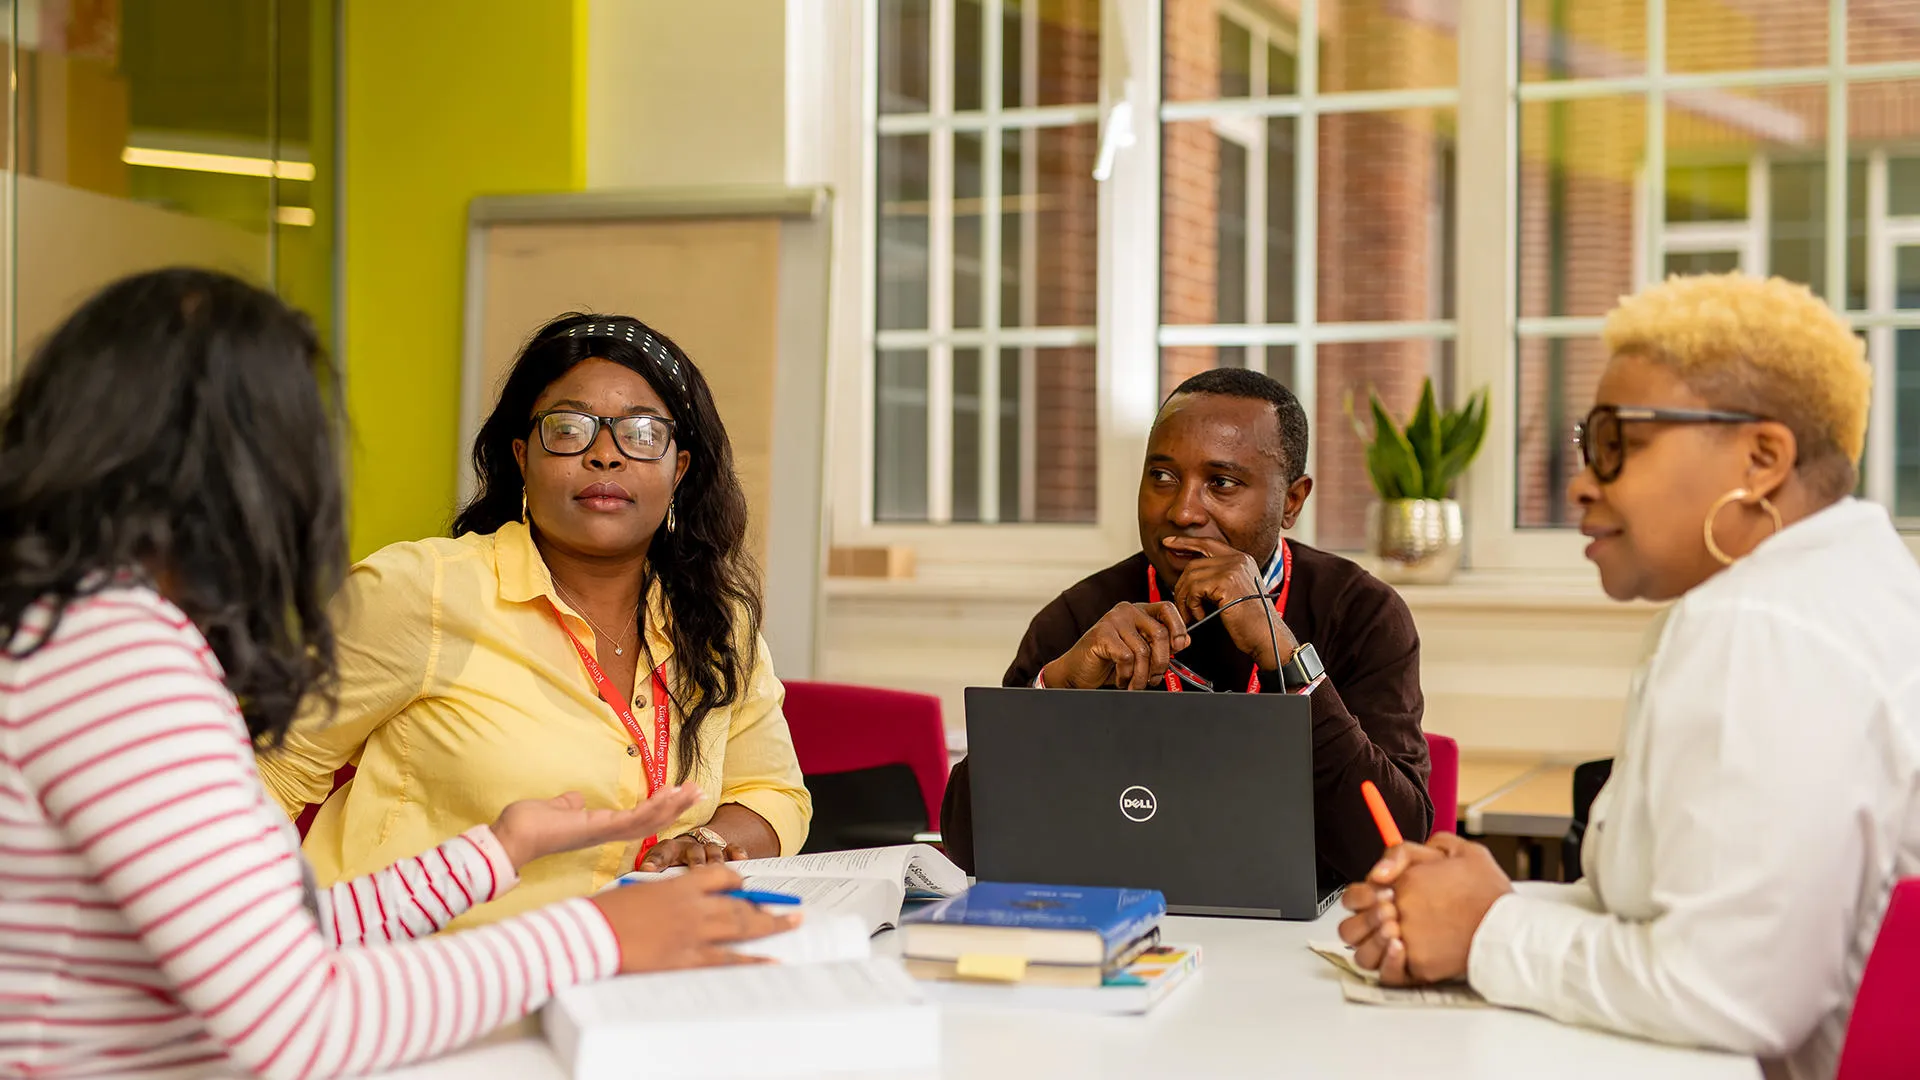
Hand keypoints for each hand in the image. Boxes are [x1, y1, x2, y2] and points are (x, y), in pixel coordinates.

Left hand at [491, 784, 700, 870]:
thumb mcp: (556, 809)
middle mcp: (607, 834)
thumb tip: (574, 799)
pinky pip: (634, 820)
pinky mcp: (600, 829)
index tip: (678, 793)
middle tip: (699, 792)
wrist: (511, 836)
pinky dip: (655, 807)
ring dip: (673, 806)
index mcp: (599, 828)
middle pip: (652, 823)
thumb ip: (569, 805)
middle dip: (677, 808)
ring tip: (694, 791)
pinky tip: (670, 794)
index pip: (638, 820)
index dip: (660, 808)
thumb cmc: (528, 824)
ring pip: (650, 822)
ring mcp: (605, 833)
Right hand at [589, 864, 799, 972]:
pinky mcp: (688, 959)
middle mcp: (695, 906)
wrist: (590, 934)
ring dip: (771, 925)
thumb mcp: (638, 893)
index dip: (737, 881)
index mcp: (681, 885)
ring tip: (793, 923)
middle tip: (789, 908)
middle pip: (740, 903)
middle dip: (766, 905)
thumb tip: (672, 905)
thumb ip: (662, 896)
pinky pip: (729, 960)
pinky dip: (753, 961)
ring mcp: (694, 933)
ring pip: (742, 927)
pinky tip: (771, 961)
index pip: (722, 876)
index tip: (745, 887)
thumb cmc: (605, 912)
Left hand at [637, 832, 749, 871]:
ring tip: (718, 871)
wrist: (691, 852)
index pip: (660, 853)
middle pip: (693, 852)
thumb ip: (648, 879)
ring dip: (715, 861)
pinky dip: (737, 853)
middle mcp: (688, 847)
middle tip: (696, 872)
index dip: (655, 861)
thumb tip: (636, 888)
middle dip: (695, 863)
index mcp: (668, 850)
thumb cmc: (671, 868)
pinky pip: (733, 848)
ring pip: (714, 851)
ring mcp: (707, 848)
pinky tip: (740, 859)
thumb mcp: (657, 872)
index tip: (648, 870)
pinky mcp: (725, 850)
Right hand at [1041, 602, 1190, 689]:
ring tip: (1135, 683)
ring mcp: (1112, 620)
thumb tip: (1184, 641)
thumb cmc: (1107, 662)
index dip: (1178, 628)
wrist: (1076, 672)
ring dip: (1142, 675)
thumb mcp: (1139, 653)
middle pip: (1159, 632)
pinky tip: (1121, 679)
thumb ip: (1160, 644)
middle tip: (1155, 678)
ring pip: (1143, 650)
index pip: (1167, 608)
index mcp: (1138, 611)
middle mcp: (1126, 611)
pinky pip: (1126, 658)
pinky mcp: (1101, 635)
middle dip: (1161, 662)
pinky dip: (1126, 675)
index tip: (1179, 648)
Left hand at [1163, 537, 1296, 670]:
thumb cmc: (1250, 622)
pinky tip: (1201, 616)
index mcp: (1242, 559)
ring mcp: (1233, 569)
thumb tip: (1189, 575)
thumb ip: (1219, 579)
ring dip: (1185, 600)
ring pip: (1191, 577)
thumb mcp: (1235, 592)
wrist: (1267, 637)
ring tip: (1192, 615)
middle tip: (1183, 607)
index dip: (1185, 542)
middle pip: (1194, 564)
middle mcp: (1238, 559)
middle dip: (1182, 587)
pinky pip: (1195, 589)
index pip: (1208, 543)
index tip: (1168, 542)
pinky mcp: (1226, 582)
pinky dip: (1192, 605)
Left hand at [1339, 833, 1512, 985]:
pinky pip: (1386, 974)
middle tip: (1384, 921)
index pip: (1355, 894)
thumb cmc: (1489, 893)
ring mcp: (1407, 942)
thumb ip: (1425, 848)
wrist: (1509, 929)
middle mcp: (1399, 913)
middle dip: (1362, 922)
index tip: (1378, 898)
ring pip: (1363, 953)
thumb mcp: (1463, 851)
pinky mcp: (1419, 967)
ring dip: (1371, 945)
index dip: (1362, 896)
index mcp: (1403, 883)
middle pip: (1351, 925)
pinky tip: (1400, 953)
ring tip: (1392, 939)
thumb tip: (1392, 862)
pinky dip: (1386, 965)